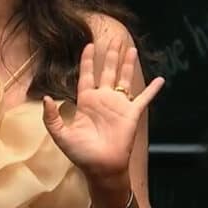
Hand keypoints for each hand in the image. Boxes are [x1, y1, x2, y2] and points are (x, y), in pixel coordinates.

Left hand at [42, 38, 163, 177]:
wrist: (101, 168)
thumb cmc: (81, 154)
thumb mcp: (60, 134)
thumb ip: (51, 117)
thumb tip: (46, 97)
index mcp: (86, 101)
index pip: (86, 75)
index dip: (87, 60)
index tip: (89, 45)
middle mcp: (103, 100)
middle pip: (107, 72)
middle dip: (109, 56)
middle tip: (113, 39)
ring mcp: (118, 106)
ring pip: (124, 79)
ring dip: (127, 64)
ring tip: (130, 49)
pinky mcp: (132, 114)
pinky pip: (144, 99)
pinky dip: (152, 90)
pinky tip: (160, 80)